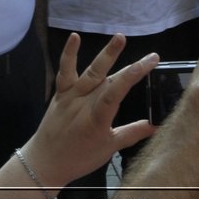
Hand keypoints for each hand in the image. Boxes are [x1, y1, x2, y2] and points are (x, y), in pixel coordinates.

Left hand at [20, 33, 157, 187]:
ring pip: (91, 72)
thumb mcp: (108, 148)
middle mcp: (84, 103)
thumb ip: (132, 133)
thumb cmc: (77, 158)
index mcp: (97, 118)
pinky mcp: (61, 93)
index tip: (151, 62)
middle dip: (131, 67)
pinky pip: (65, 71)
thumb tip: (155, 125)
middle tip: (151, 55)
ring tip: (120, 37)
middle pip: (109, 81)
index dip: (134, 76)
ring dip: (106, 54)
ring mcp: (71, 95)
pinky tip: (75, 37)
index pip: (118, 92)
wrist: (44, 162)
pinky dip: (69, 54)